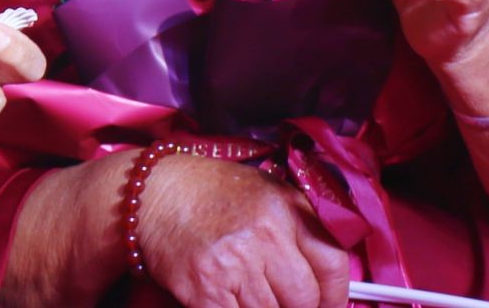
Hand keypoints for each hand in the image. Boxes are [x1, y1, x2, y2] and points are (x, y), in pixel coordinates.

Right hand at [130, 150, 349, 307]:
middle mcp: (264, 235)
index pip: (332, 264)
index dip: (335, 296)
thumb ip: (297, 227)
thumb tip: (322, 278)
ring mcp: (234, 264)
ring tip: (247, 291)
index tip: (327, 304)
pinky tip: (229, 299)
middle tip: (283, 302)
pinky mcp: (206, 290)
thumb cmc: (210, 192)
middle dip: (298, 307)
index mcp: (284, 207)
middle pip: (304, 299)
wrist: (153, 193)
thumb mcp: (263, 191)